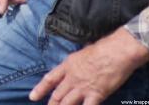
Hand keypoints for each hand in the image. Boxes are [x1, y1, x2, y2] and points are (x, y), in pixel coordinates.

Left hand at [30, 28, 148, 103]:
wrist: (116, 51)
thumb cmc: (103, 48)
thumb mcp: (82, 53)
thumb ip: (77, 63)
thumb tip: (77, 64)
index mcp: (67, 66)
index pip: (49, 79)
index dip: (40, 89)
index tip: (32, 97)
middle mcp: (72, 78)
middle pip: (57, 95)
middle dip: (52, 104)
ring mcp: (83, 87)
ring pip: (67, 103)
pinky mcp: (96, 94)